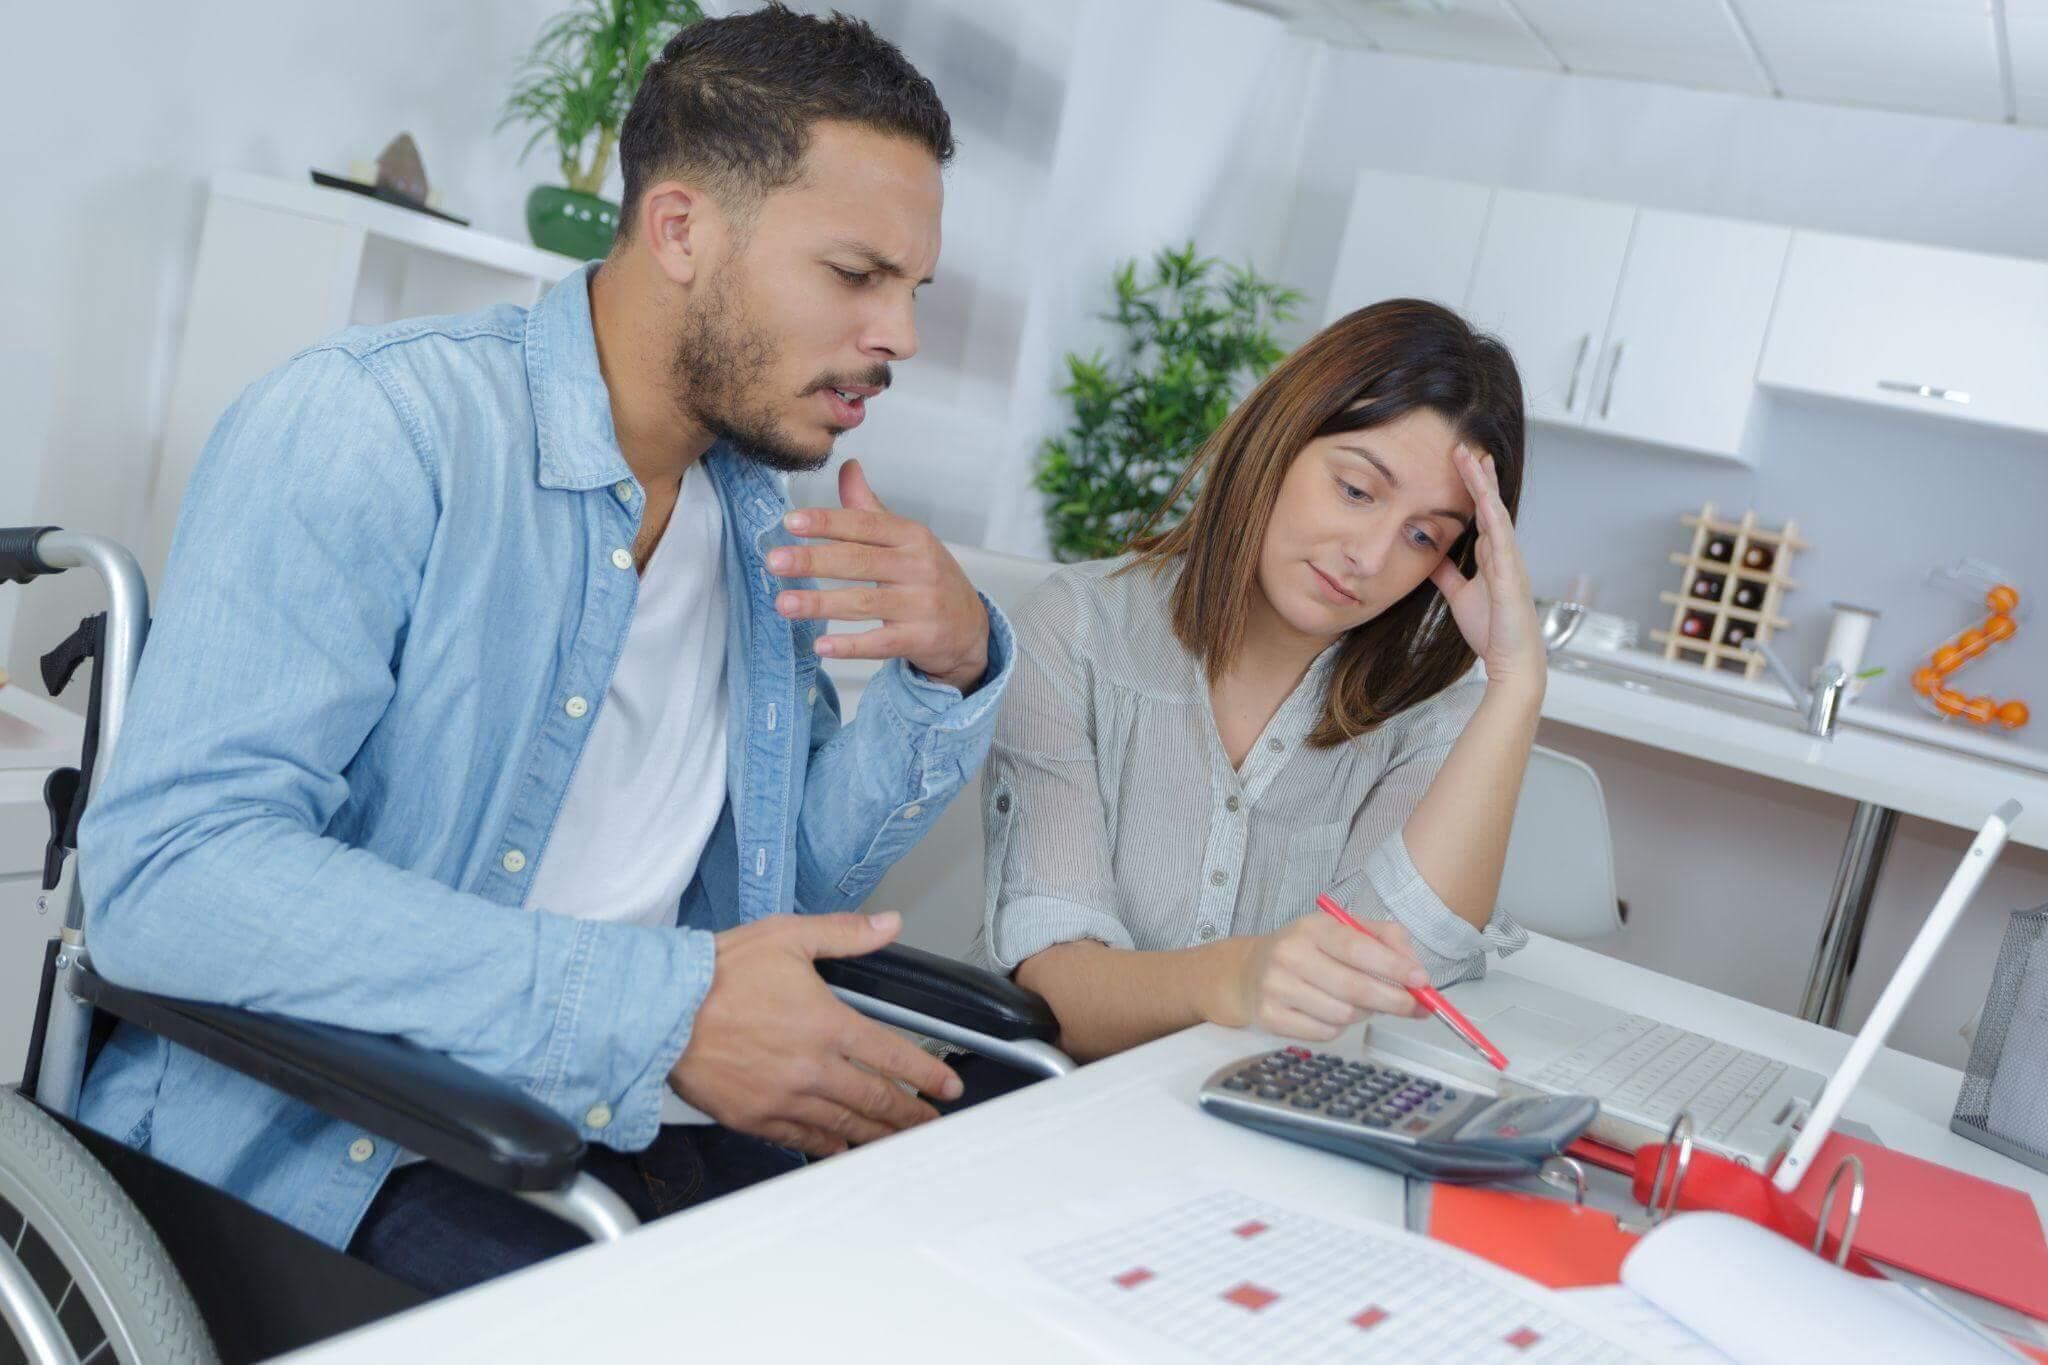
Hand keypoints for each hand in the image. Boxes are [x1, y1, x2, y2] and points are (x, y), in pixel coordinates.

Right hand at [668, 911, 963, 1157]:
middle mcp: (813, 1068)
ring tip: (899, 1141)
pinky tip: (842, 1149)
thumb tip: (888, 924)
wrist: (662, 1010)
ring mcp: (785, 1098)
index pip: (893, 1055)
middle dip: (910, 1114)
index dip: (926, 1074)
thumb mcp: (787, 936)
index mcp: (827, 1023)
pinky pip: (802, 1140)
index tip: (947, 1087)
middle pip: (876, 1099)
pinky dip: (828, 1146)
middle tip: (930, 1123)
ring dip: (877, 1135)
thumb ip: (844, 934)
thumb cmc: (719, 972)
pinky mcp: (755, 1117)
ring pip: (844, 1125)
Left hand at [769, 459, 990, 692]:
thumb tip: (847, 466)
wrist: (970, 627)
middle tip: (775, 562)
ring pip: (864, 603)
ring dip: (821, 604)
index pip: (864, 525)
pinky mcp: (920, 639)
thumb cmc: (928, 577)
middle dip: (814, 561)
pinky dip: (850, 646)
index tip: (791, 522)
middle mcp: (918, 567)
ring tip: (783, 603)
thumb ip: (870, 508)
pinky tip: (821, 646)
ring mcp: (920, 605)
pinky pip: (880, 643)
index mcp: (911, 537)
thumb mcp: (907, 539)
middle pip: (859, 561)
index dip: (828, 522)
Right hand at [1215, 914, 1428, 1042]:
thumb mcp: (1342, 931)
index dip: (1394, 966)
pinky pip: (1324, 1033)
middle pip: (1354, 988)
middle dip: (1393, 1000)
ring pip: (1342, 1015)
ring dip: (1363, 1014)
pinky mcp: (1271, 1017)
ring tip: (1360, 1003)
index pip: (1358, 948)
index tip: (1421, 980)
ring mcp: (1277, 988)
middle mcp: (1290, 955)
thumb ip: (1384, 938)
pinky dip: (1338, 1028)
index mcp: (1312, 928)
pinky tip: (1331, 1012)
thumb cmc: (1307, 951)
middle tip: (1415, 1007)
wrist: (1248, 972)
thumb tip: (1414, 967)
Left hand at [1429, 445, 1544, 691]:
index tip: (1464, 462)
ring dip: (1485, 487)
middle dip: (1479, 476)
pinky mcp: (1510, 575)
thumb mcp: (1460, 595)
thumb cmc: (1492, 630)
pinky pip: (1502, 539)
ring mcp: (1509, 561)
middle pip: (1491, 505)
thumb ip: (1448, 574)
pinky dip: (1494, 517)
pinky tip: (1486, 499)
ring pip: (1497, 514)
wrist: (1511, 660)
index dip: (1474, 487)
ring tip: (1473, 460)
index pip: (1481, 513)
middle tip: (1466, 448)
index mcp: (1492, 556)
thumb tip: (1431, 556)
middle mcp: (1503, 553)